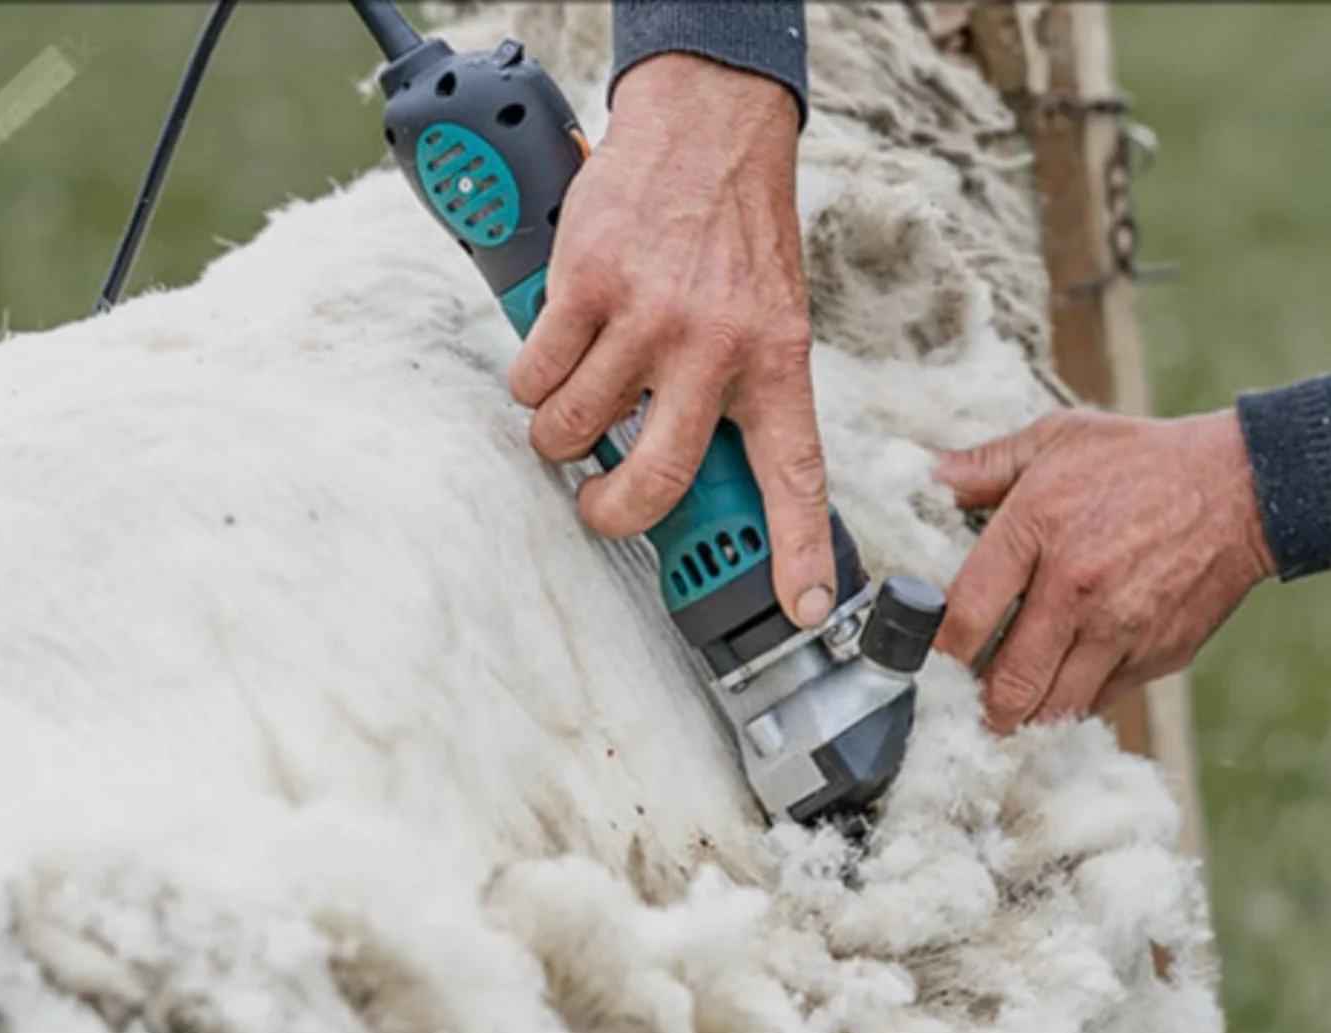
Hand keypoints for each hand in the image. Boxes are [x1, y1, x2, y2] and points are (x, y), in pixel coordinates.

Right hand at [508, 53, 836, 626]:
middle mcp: (716, 350)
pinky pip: (536, 374)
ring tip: (573, 403)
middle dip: (609, 513)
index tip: (800, 607)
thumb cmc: (737, 231)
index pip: (795, 477)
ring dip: (558, 434)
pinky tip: (552, 351)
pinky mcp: (587, 285)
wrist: (709, 126)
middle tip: (599, 502)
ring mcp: (648, 319)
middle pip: (651, 481)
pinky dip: (530, 378)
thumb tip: (708, 471)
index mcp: (776, 366)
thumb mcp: (773, 317)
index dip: (796, 552)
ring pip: (572, 430)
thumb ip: (746, 392)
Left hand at [932, 408, 1276, 732]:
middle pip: (1005, 685)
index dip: (934, 651)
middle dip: (975, 704)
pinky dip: (1074, 702)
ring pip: (1052, 710)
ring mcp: (1121, 630)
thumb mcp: (1057, 440)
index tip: (924, 656)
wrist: (1245, 486)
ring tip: (1006, 702)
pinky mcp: (1159, 655)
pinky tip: (1060, 682)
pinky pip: (1100, 703)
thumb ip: (983, 465)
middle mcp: (1076, 589)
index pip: (964, 618)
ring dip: (1023, 715)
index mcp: (1039, 530)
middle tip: (962, 700)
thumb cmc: (1144, 461)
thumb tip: (927, 480)